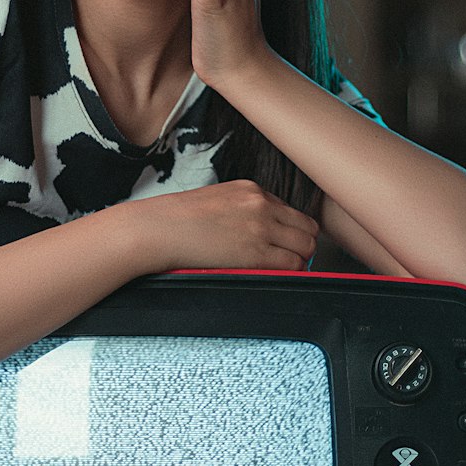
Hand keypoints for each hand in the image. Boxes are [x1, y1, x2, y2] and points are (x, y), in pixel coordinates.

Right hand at [141, 179, 318, 272]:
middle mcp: (261, 204)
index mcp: (250, 189)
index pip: (291, 211)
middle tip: (287, 258)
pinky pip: (292, 265)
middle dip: (301, 245)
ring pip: (306, 246)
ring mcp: (261, 226)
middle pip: (307, 227)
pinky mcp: (256, 251)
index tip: (282, 244)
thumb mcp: (215, 201)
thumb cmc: (176, 220)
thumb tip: (254, 232)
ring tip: (280, 269)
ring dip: (298, 259)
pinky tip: (274, 275)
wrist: (158, 229)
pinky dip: (290, 272)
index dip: (290, 231)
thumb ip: (241, 210)